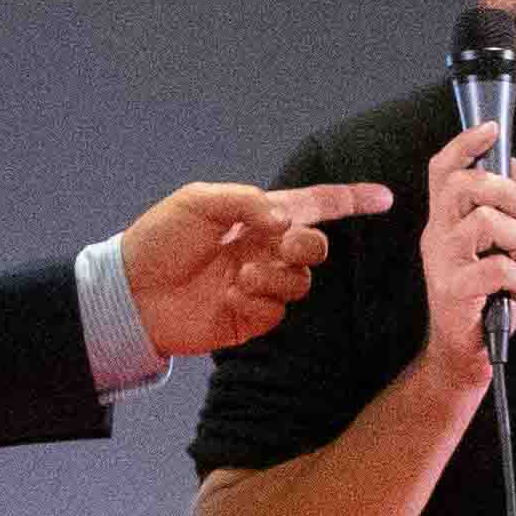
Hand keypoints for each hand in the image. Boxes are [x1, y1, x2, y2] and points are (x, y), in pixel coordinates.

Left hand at [118, 178, 395, 358]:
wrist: (131, 293)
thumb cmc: (158, 240)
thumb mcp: (198, 202)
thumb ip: (247, 201)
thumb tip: (285, 221)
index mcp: (257, 217)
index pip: (314, 206)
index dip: (350, 200)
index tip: (385, 197)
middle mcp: (265, 250)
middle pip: (315, 247)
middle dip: (306, 244)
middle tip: (280, 244)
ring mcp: (260, 286)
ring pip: (301, 280)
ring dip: (276, 274)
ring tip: (240, 276)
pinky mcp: (251, 318)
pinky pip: (279, 309)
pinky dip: (260, 299)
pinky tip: (231, 294)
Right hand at [408, 121, 515, 392]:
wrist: (463, 353)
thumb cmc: (481, 298)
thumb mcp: (493, 247)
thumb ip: (501, 208)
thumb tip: (515, 168)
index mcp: (444, 222)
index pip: (443, 170)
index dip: (465, 144)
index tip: (491, 128)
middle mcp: (437, 236)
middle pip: (461, 186)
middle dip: (503, 190)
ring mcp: (443, 262)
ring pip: (485, 222)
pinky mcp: (454, 290)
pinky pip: (499, 267)